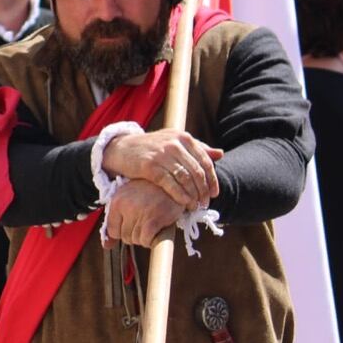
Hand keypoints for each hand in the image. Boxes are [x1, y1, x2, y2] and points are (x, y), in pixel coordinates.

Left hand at [101, 181, 181, 248]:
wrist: (172, 182)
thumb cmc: (149, 190)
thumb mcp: (128, 198)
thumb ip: (115, 221)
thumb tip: (107, 245)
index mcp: (117, 201)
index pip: (112, 230)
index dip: (122, 232)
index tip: (131, 227)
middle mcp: (126, 207)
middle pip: (124, 237)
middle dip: (134, 235)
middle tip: (144, 225)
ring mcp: (140, 213)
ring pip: (136, 240)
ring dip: (144, 238)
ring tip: (150, 225)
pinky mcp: (154, 220)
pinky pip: (146, 240)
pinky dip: (150, 240)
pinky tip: (155, 231)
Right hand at [103, 129, 222, 208]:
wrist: (122, 148)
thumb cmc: (151, 148)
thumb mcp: (174, 142)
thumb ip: (197, 147)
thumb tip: (220, 154)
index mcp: (184, 137)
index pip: (205, 161)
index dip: (212, 180)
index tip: (213, 194)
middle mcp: (174, 143)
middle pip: (197, 171)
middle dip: (203, 190)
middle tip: (204, 203)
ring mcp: (162, 154)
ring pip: (185, 178)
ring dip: (193, 195)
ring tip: (195, 206)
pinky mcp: (150, 166)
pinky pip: (170, 184)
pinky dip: (180, 195)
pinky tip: (184, 203)